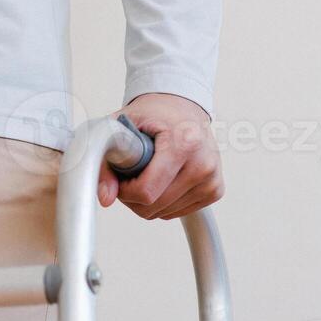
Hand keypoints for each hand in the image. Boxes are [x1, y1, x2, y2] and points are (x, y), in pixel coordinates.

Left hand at [98, 93, 223, 219]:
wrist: (182, 106)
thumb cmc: (153, 114)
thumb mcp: (120, 128)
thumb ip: (106, 162)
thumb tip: (104, 197)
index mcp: (184, 144)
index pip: (146, 191)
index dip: (124, 190)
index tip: (119, 176)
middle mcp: (203, 163)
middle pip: (153, 206)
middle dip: (132, 196)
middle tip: (130, 172)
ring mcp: (211, 179)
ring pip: (163, 213)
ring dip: (147, 200)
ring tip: (147, 172)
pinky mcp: (215, 190)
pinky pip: (176, 213)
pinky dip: (162, 202)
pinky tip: (162, 179)